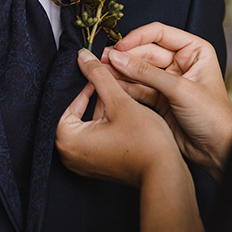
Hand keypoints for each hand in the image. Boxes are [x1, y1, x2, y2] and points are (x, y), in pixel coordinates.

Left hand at [56, 49, 186, 187]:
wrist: (165, 175)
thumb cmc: (143, 142)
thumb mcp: (119, 101)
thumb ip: (98, 76)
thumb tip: (83, 56)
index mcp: (67, 140)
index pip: (67, 101)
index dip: (85, 84)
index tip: (98, 72)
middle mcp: (69, 155)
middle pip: (75, 113)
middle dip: (92, 95)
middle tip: (107, 81)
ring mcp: (82, 164)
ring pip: (86, 124)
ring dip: (101, 109)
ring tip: (119, 96)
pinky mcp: (96, 166)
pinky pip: (93, 138)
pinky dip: (104, 124)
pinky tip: (122, 114)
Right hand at [103, 23, 231, 179]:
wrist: (218, 151)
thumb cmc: (212, 116)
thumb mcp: (180, 90)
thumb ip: (147, 73)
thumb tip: (117, 57)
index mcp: (195, 50)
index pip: (160, 34)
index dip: (137, 38)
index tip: (118, 47)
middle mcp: (182, 62)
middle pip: (146, 51)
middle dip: (125, 56)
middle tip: (102, 60)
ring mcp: (169, 81)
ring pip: (139, 70)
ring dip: (120, 71)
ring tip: (100, 72)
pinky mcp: (160, 99)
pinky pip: (138, 88)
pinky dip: (124, 87)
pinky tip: (109, 85)